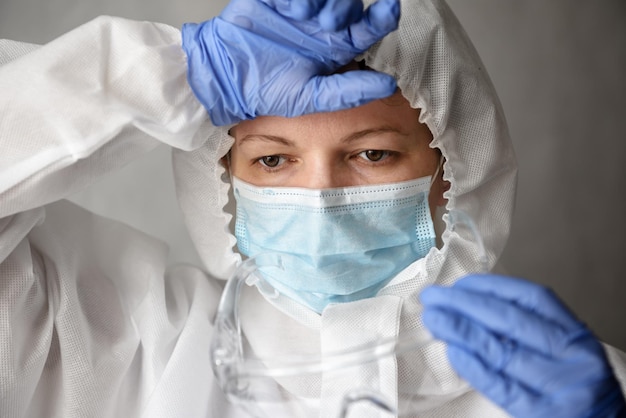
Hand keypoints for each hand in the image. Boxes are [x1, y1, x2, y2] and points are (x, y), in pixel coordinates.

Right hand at [181, 0, 399, 125]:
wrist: (226, 75)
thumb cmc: (266, 88)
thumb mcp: (310, 96)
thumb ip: (348, 91)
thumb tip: (388, 85)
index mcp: (335, 48)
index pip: (369, 28)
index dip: (384, 16)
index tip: (390, 8)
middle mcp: (322, 26)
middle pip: (351, 4)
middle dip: (345, 8)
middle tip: (329, 23)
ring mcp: (301, 10)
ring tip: (305, 15)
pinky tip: (293, 7)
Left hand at [420, 274, 625, 417]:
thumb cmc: (575, 392)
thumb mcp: (564, 354)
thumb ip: (528, 332)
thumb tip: (469, 308)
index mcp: (577, 336)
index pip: (532, 299)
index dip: (492, 287)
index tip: (460, 284)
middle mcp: (574, 358)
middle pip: (510, 321)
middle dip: (465, 304)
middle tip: (433, 297)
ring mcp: (561, 389)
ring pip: (500, 351)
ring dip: (460, 331)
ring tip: (434, 320)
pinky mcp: (544, 416)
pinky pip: (501, 387)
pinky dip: (474, 367)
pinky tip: (453, 352)